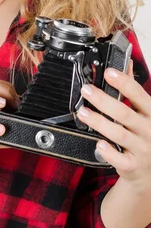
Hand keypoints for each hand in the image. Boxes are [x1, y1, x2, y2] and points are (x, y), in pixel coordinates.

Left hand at [78, 59, 150, 193]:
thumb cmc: (146, 134)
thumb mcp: (145, 111)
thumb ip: (133, 89)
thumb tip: (126, 62)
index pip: (138, 95)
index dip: (124, 82)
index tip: (108, 72)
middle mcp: (148, 130)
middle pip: (124, 113)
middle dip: (103, 100)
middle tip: (86, 90)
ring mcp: (142, 148)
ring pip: (119, 134)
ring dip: (99, 122)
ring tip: (83, 112)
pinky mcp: (133, 165)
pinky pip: (120, 159)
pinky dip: (109, 151)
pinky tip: (98, 143)